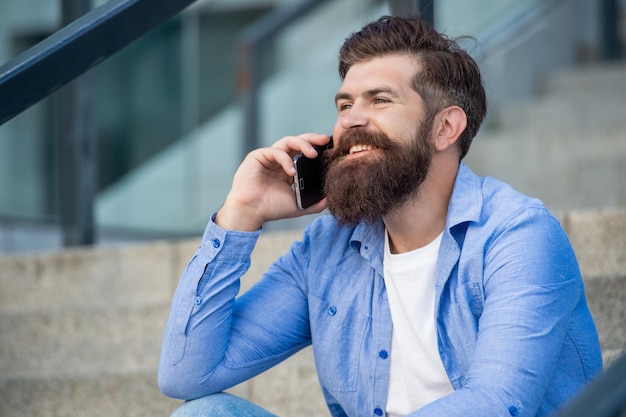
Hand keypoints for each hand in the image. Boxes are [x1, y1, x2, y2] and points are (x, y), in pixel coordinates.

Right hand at [215, 133, 330, 230]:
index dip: (317, 148)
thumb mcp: (298, 206)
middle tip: (325, 139)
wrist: (251, 212)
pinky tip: (291, 171)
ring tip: (313, 153)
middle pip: (298, 142)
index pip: (304, 152)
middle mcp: (279, 160)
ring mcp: (268, 156)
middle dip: (312, 139)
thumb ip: (314, 203)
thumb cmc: (271, 208)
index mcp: (288, 168)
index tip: (331, 148)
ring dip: (302, 144)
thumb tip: (330, 200)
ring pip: (288, 141)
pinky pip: (275, 151)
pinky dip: (285, 159)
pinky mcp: (258, 156)